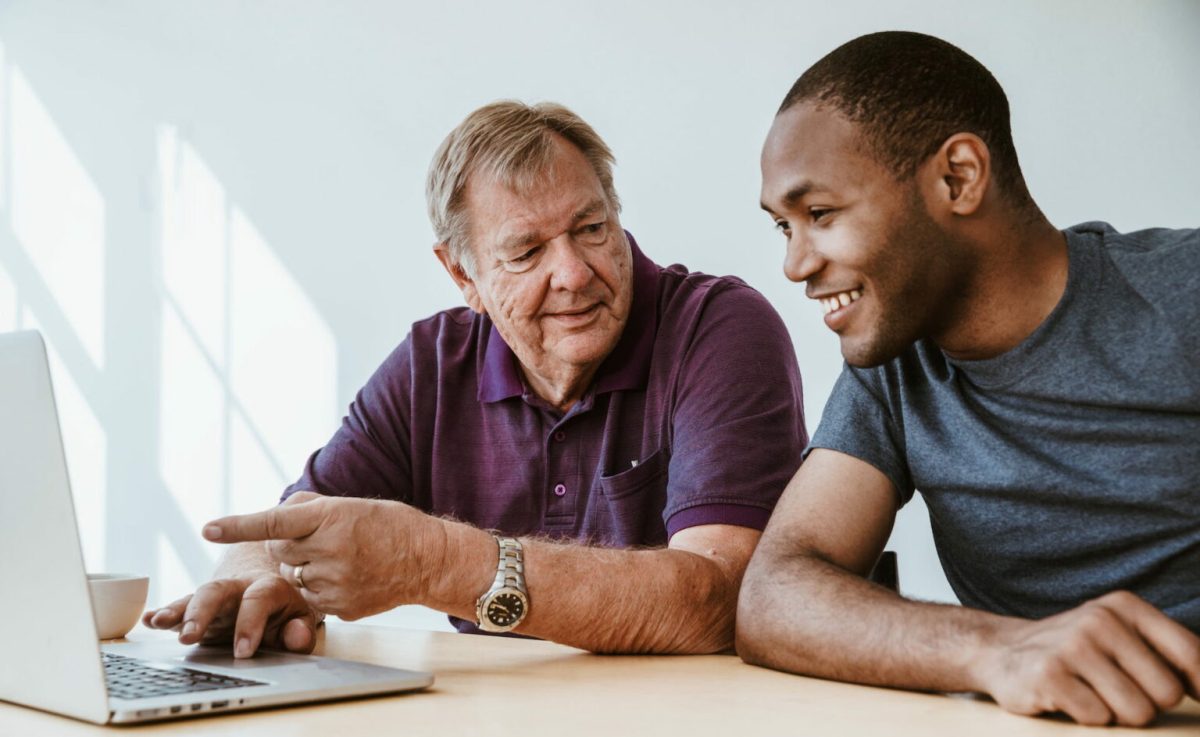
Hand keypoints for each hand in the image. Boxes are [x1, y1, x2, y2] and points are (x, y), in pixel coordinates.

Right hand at [141, 574, 319, 657]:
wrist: (270, 590)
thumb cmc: (286, 610)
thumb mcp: (302, 619)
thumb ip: (300, 630)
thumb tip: (296, 637)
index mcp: (269, 587)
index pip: (258, 600)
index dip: (250, 624)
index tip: (243, 652)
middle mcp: (239, 587)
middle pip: (218, 591)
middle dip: (202, 612)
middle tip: (190, 637)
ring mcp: (217, 597)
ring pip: (195, 596)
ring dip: (177, 611)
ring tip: (159, 623)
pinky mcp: (199, 608)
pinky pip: (179, 607)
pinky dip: (162, 613)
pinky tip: (148, 621)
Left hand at [201, 491, 445, 619]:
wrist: (427, 559)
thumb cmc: (387, 524)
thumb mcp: (348, 503)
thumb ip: (306, 508)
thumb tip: (274, 517)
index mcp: (331, 518)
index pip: (274, 522)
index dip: (238, 526)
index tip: (208, 529)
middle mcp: (330, 551)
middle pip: (277, 552)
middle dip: (289, 545)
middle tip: (320, 539)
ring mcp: (334, 583)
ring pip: (292, 576)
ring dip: (304, 567)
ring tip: (341, 558)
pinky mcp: (338, 607)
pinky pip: (308, 597)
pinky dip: (318, 587)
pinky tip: (347, 577)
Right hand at [975, 591, 1199, 725]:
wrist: (999, 650)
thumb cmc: (1075, 651)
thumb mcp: (1118, 635)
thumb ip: (1166, 654)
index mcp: (1125, 607)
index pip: (1191, 654)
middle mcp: (1101, 620)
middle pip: (1166, 693)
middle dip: (1147, 704)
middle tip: (1114, 690)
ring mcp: (1074, 646)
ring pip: (1136, 711)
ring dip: (1116, 714)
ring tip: (1090, 694)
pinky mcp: (1050, 675)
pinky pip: (1098, 718)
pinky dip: (1086, 717)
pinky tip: (1066, 698)